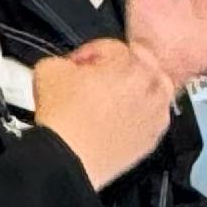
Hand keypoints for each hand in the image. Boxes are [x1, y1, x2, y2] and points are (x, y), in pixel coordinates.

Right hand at [33, 37, 173, 190]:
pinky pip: (155, 117)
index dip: (88, 54)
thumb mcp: (49, 69)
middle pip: (141, 64)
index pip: (111, 47)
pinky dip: (143, 113)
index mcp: (128, 64)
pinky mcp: (152, 138)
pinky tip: (123, 116)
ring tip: (118, 93)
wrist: (67, 159)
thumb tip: (68, 66)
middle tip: (100, 75)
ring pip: (157, 90)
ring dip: (139, 87)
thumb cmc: (63, 121)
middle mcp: (149, 87)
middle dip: (119, 66)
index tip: (78, 65)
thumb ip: (64, 59)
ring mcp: (155, 114)